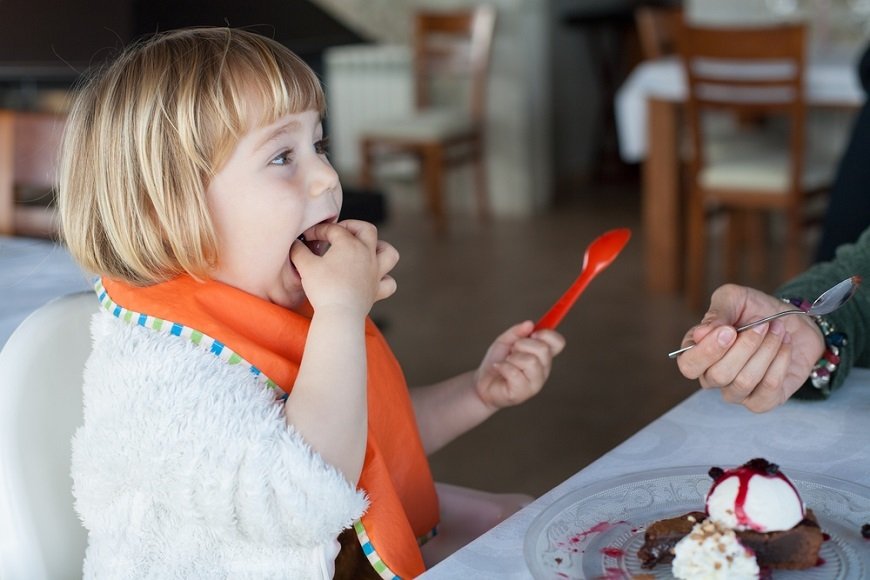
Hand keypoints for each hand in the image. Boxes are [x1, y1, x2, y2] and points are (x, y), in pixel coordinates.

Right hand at [290, 220, 398, 317]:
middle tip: (338, 232)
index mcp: (350, 244)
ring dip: (379, 247)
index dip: (318, 230)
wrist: (339, 314)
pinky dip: (385, 278)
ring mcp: (376, 272)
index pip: (333, 229)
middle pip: (366, 229)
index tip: (307, 237)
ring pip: (388, 252)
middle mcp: (367, 254)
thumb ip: (298, 251)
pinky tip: (375, 278)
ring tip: (366, 249)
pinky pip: (389, 282)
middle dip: (352, 226)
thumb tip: (295, 244)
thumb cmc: (323, 289)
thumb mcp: (305, 266)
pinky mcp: (377, 290)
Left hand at [473, 321, 565, 411]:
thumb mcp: (505, 341)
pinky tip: (499, 368)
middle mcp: (543, 370)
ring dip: (512, 358)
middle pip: (543, 349)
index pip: (558, 342)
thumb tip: (530, 324)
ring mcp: (535, 383)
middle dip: (522, 344)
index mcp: (543, 356)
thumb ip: (517, 332)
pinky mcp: (522, 393)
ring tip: (506, 362)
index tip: (533, 333)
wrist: (481, 383)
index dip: (547, 334)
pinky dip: (502, 366)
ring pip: (531, 361)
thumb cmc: (498, 361)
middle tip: (512, 350)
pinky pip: (515, 372)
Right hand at [676, 284, 824, 411]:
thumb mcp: (734, 298)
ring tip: (778, 331)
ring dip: (766, 351)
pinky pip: (767, 391)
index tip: (730, 331)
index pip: (688, 365)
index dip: (707, 351)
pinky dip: (780, 363)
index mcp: (698, 352)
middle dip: (746, 346)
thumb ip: (717, 312)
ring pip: (744, 382)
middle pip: (718, 375)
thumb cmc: (757, 310)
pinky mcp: (762, 401)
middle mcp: (712, 376)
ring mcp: (736, 391)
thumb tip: (700, 334)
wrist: (794, 321)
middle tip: (763, 325)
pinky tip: (784, 346)